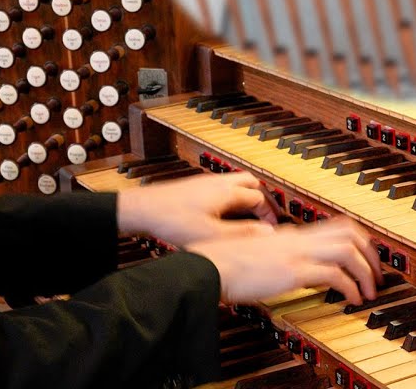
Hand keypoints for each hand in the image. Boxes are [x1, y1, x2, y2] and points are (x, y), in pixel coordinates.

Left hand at [115, 171, 279, 246]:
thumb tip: (268, 233)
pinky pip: (222, 187)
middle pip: (251, 182)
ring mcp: (206, 182)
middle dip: (261, 198)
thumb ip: (242, 233)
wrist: (144, 209)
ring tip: (247, 215)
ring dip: (245, 196)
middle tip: (265, 216)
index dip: (270, 213)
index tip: (271, 228)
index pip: (260, 197)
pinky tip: (223, 214)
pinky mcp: (195, 187)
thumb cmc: (174, 220)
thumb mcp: (213, 234)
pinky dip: (231, 197)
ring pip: (235, 183)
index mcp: (227, 191)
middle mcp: (219, 182)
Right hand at [184, 218, 379, 304]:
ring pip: (348, 251)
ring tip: (369, 291)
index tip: (365, 256)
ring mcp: (296, 253)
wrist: (209, 268)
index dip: (358, 239)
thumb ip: (267, 244)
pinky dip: (350, 287)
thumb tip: (275, 247)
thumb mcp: (251, 247)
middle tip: (376, 274)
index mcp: (288, 234)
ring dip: (365, 272)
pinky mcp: (293, 272)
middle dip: (371, 253)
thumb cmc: (223, 261)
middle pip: (349, 232)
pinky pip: (334, 275)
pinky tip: (351, 300)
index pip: (335, 225)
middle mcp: (297, 239)